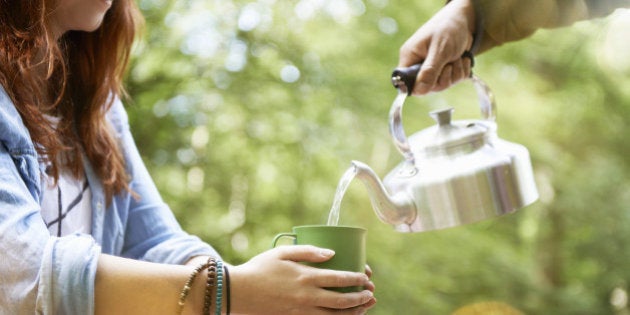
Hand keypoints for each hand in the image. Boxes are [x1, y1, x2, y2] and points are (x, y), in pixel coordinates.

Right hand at [229, 245, 375, 314]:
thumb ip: (309, 251)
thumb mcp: (283, 252)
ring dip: (353, 313)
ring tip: (364, 308)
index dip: (356, 279)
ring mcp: (301, 311)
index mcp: (306, 277)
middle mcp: (307, 296)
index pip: (339, 279)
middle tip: (370, 294)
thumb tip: (332, 253)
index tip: (366, 277)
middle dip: (360, 298)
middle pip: (342, 301)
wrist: (238, 292)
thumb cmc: (260, 268)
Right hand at [398, 0, 474, 94]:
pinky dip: (461, 71)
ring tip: (457, 57)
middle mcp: (418, 65)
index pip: (406, 82)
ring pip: (442, 85)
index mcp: (410, 57)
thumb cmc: (448, 29)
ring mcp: (432, 68)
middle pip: (427, 87)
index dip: (418, 87)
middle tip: (450, 63)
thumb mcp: (440, 49)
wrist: (464, 21)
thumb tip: (420, 91)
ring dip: (455, 73)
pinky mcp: (444, 69)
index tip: (433, 82)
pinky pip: (453, 81)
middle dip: (443, 78)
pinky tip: (462, 59)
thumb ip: (430, 70)